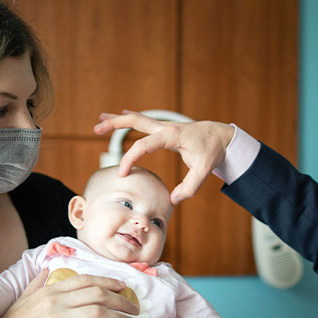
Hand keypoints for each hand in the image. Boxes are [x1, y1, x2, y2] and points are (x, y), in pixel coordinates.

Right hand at [0, 269, 140, 317]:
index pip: (86, 279)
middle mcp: (54, 301)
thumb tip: (46, 268)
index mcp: (49, 290)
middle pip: (98, 294)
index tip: (124, 287)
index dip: (109, 281)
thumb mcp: (22, 300)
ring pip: (98, 313)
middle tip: (136, 308)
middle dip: (122, 300)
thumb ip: (36, 284)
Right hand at [94, 110, 234, 203]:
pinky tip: (119, 117)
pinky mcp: (164, 129)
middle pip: (135, 121)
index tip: (122, 173)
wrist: (221, 136)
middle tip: (96, 128)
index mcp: (172, 135)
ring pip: (136, 118)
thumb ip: (189, 187)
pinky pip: (142, 122)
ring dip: (118, 119)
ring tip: (99, 120)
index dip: (130, 158)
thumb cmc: (212, 151)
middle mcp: (165, 127)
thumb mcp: (205, 170)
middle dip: (115, 124)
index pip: (144, 145)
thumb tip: (173, 200)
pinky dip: (129, 120)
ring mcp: (164, 126)